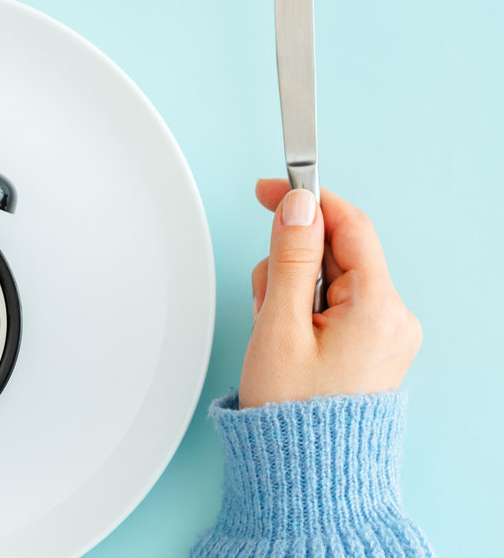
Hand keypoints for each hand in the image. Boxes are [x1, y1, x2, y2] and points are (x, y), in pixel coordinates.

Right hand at [239, 179, 421, 407]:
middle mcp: (393, 317)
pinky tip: (287, 338)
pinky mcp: (372, 346)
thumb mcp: (279, 325)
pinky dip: (303, 311)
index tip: (272, 189)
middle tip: (266, 303)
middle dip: (290, 264)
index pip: (348, 226)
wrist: (304, 471)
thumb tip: (298, 206)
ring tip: (276, 332)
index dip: (308, 201)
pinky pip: (335, 305)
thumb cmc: (291, 409)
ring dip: (292, 291)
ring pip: (330, 278)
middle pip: (335, 253)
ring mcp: (386, 334)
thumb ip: (289, 258)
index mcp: (378, 308)